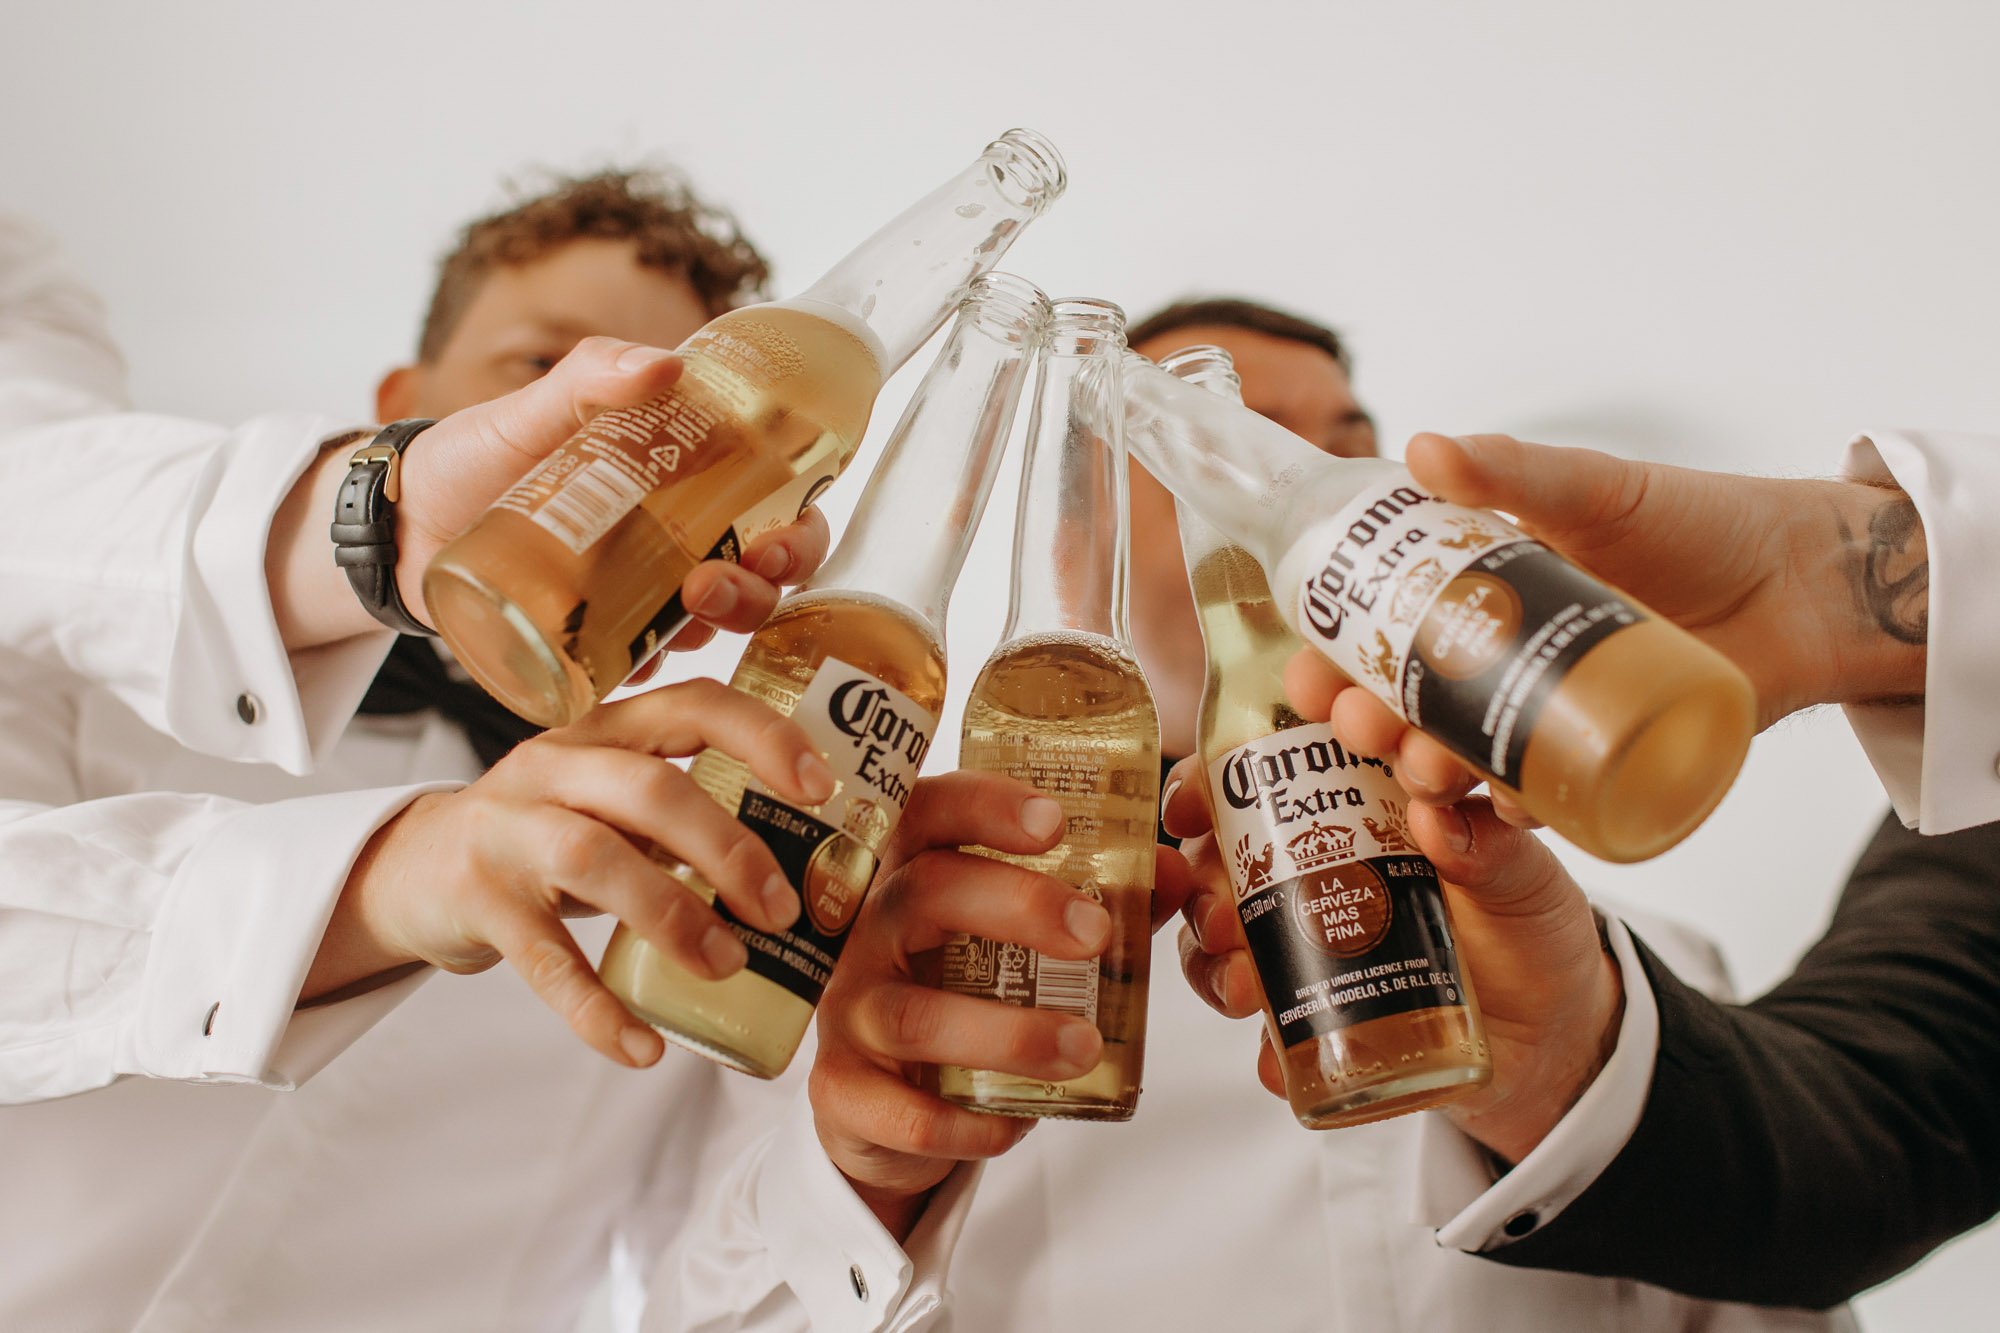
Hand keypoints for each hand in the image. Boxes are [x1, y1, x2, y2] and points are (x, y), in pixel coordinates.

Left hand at [270, 338, 831, 650]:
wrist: (398, 525)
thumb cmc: (468, 460)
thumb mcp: (527, 412)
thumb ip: (589, 378)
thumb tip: (664, 364)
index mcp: (680, 482)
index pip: (776, 504)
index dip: (802, 527)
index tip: (782, 533)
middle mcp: (676, 541)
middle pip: (765, 571)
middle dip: (771, 581)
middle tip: (729, 577)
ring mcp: (642, 595)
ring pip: (723, 620)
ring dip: (731, 618)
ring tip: (693, 605)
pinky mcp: (602, 642)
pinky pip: (652, 664)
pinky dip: (661, 664)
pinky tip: (648, 658)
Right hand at [302, 679, 836, 1067]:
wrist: (413, 870)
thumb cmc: (548, 835)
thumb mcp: (611, 803)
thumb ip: (686, 816)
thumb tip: (810, 871)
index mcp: (607, 731)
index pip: (694, 704)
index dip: (764, 738)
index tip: (821, 787)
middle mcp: (555, 765)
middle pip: (652, 789)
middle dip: (729, 850)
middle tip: (782, 910)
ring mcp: (508, 829)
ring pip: (598, 861)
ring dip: (675, 918)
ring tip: (729, 965)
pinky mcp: (478, 901)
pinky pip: (546, 962)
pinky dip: (599, 1010)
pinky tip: (644, 1047)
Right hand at [811, 772, 1196, 1237]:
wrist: (884, 1104)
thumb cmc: (961, 994)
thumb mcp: (1016, 943)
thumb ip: (1095, 902)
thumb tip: (1176, 873)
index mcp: (908, 874)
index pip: (928, 813)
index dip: (984, 806)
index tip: (1054, 823)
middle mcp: (867, 932)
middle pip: (922, 893)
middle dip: (1016, 906)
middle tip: (1094, 933)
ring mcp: (847, 1012)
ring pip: (914, 1015)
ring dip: (1008, 1032)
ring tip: (1084, 1046)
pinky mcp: (841, 1092)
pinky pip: (902, 1113)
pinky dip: (969, 1123)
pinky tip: (1021, 1122)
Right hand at [1165, 766, 1620, 1163]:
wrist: (1557, 1039)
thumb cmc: (1534, 930)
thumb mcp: (1526, 877)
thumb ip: (1492, 843)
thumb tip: (1437, 817)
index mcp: (1353, 812)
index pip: (1264, 774)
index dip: (1217, 774)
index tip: (1201, 789)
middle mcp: (1312, 873)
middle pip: (1219, 858)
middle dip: (1200, 878)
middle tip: (1221, 905)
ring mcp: (1307, 948)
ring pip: (1220, 942)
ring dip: (1212, 960)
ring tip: (1245, 986)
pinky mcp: (1319, 1020)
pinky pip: (1267, 1035)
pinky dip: (1263, 1048)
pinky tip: (1274, 1059)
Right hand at [1293, 432, 1928, 814]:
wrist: (1807, 581)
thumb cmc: (1698, 523)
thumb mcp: (1595, 489)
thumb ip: (1511, 469)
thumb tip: (1421, 450)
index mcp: (1480, 595)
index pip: (1381, 632)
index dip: (1333, 657)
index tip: (1307, 670)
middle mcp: (1503, 661)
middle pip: (1407, 704)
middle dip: (1366, 722)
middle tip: (1358, 719)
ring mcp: (1551, 715)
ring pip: (1462, 757)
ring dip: (1425, 771)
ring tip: (1424, 762)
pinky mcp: (1605, 763)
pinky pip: (1543, 802)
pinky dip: (1511, 812)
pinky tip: (1495, 807)